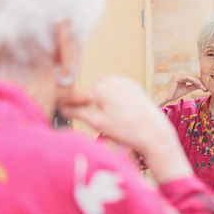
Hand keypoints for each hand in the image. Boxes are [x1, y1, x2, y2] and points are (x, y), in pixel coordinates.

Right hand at [59, 76, 192, 182]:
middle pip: (90, 90)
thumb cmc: (127, 129)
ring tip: (101, 114)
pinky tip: (116, 109)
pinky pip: (117, 88)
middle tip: (79, 113)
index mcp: (100, 88)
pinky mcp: (134, 86)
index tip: (60, 107)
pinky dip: (112, 95)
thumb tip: (66, 110)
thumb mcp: (98, 123)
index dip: (66, 102)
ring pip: (104, 88)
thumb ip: (79, 113)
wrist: (153, 132)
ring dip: (99, 97)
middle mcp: (112, 81)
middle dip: (84, 100)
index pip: (76, 95)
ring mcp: (124, 82)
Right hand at [155, 70, 206, 106]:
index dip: (201, 83)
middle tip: (208, 89)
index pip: (194, 77)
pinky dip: (196, 82)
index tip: (207, 88)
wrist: (166, 96)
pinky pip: (189, 78)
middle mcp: (181, 72)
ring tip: (205, 89)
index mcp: (183, 74)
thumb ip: (194, 86)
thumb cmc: (175, 93)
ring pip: (193, 77)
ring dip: (200, 83)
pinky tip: (200, 86)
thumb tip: (203, 86)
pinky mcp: (178, 76)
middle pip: (195, 77)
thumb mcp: (187, 89)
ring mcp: (179, 73)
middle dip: (202, 83)